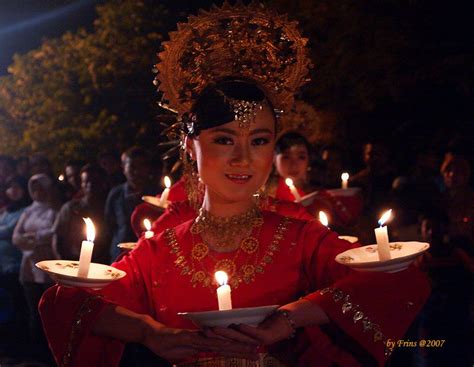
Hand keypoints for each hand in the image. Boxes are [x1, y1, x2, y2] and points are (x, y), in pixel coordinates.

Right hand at [143, 325, 258, 362]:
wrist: (152, 336)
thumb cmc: (166, 347)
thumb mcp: (180, 358)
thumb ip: (190, 359)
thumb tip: (195, 362)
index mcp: (203, 344)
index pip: (224, 349)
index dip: (238, 352)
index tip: (251, 355)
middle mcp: (204, 339)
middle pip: (226, 344)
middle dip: (242, 349)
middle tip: (258, 352)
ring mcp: (197, 338)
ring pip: (220, 342)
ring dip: (235, 346)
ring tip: (249, 349)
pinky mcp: (188, 338)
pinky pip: (205, 341)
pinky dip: (216, 342)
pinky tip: (227, 344)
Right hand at [211, 312, 293, 346]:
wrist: (285, 323)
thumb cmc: (266, 323)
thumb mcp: (250, 324)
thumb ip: (237, 325)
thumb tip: (221, 321)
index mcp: (243, 341)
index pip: (226, 341)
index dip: (214, 338)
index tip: (201, 333)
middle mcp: (249, 344)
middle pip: (230, 340)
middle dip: (216, 336)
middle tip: (204, 332)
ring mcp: (257, 341)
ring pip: (240, 338)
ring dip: (227, 334)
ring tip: (216, 328)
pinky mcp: (266, 337)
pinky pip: (255, 334)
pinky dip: (246, 330)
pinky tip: (238, 325)